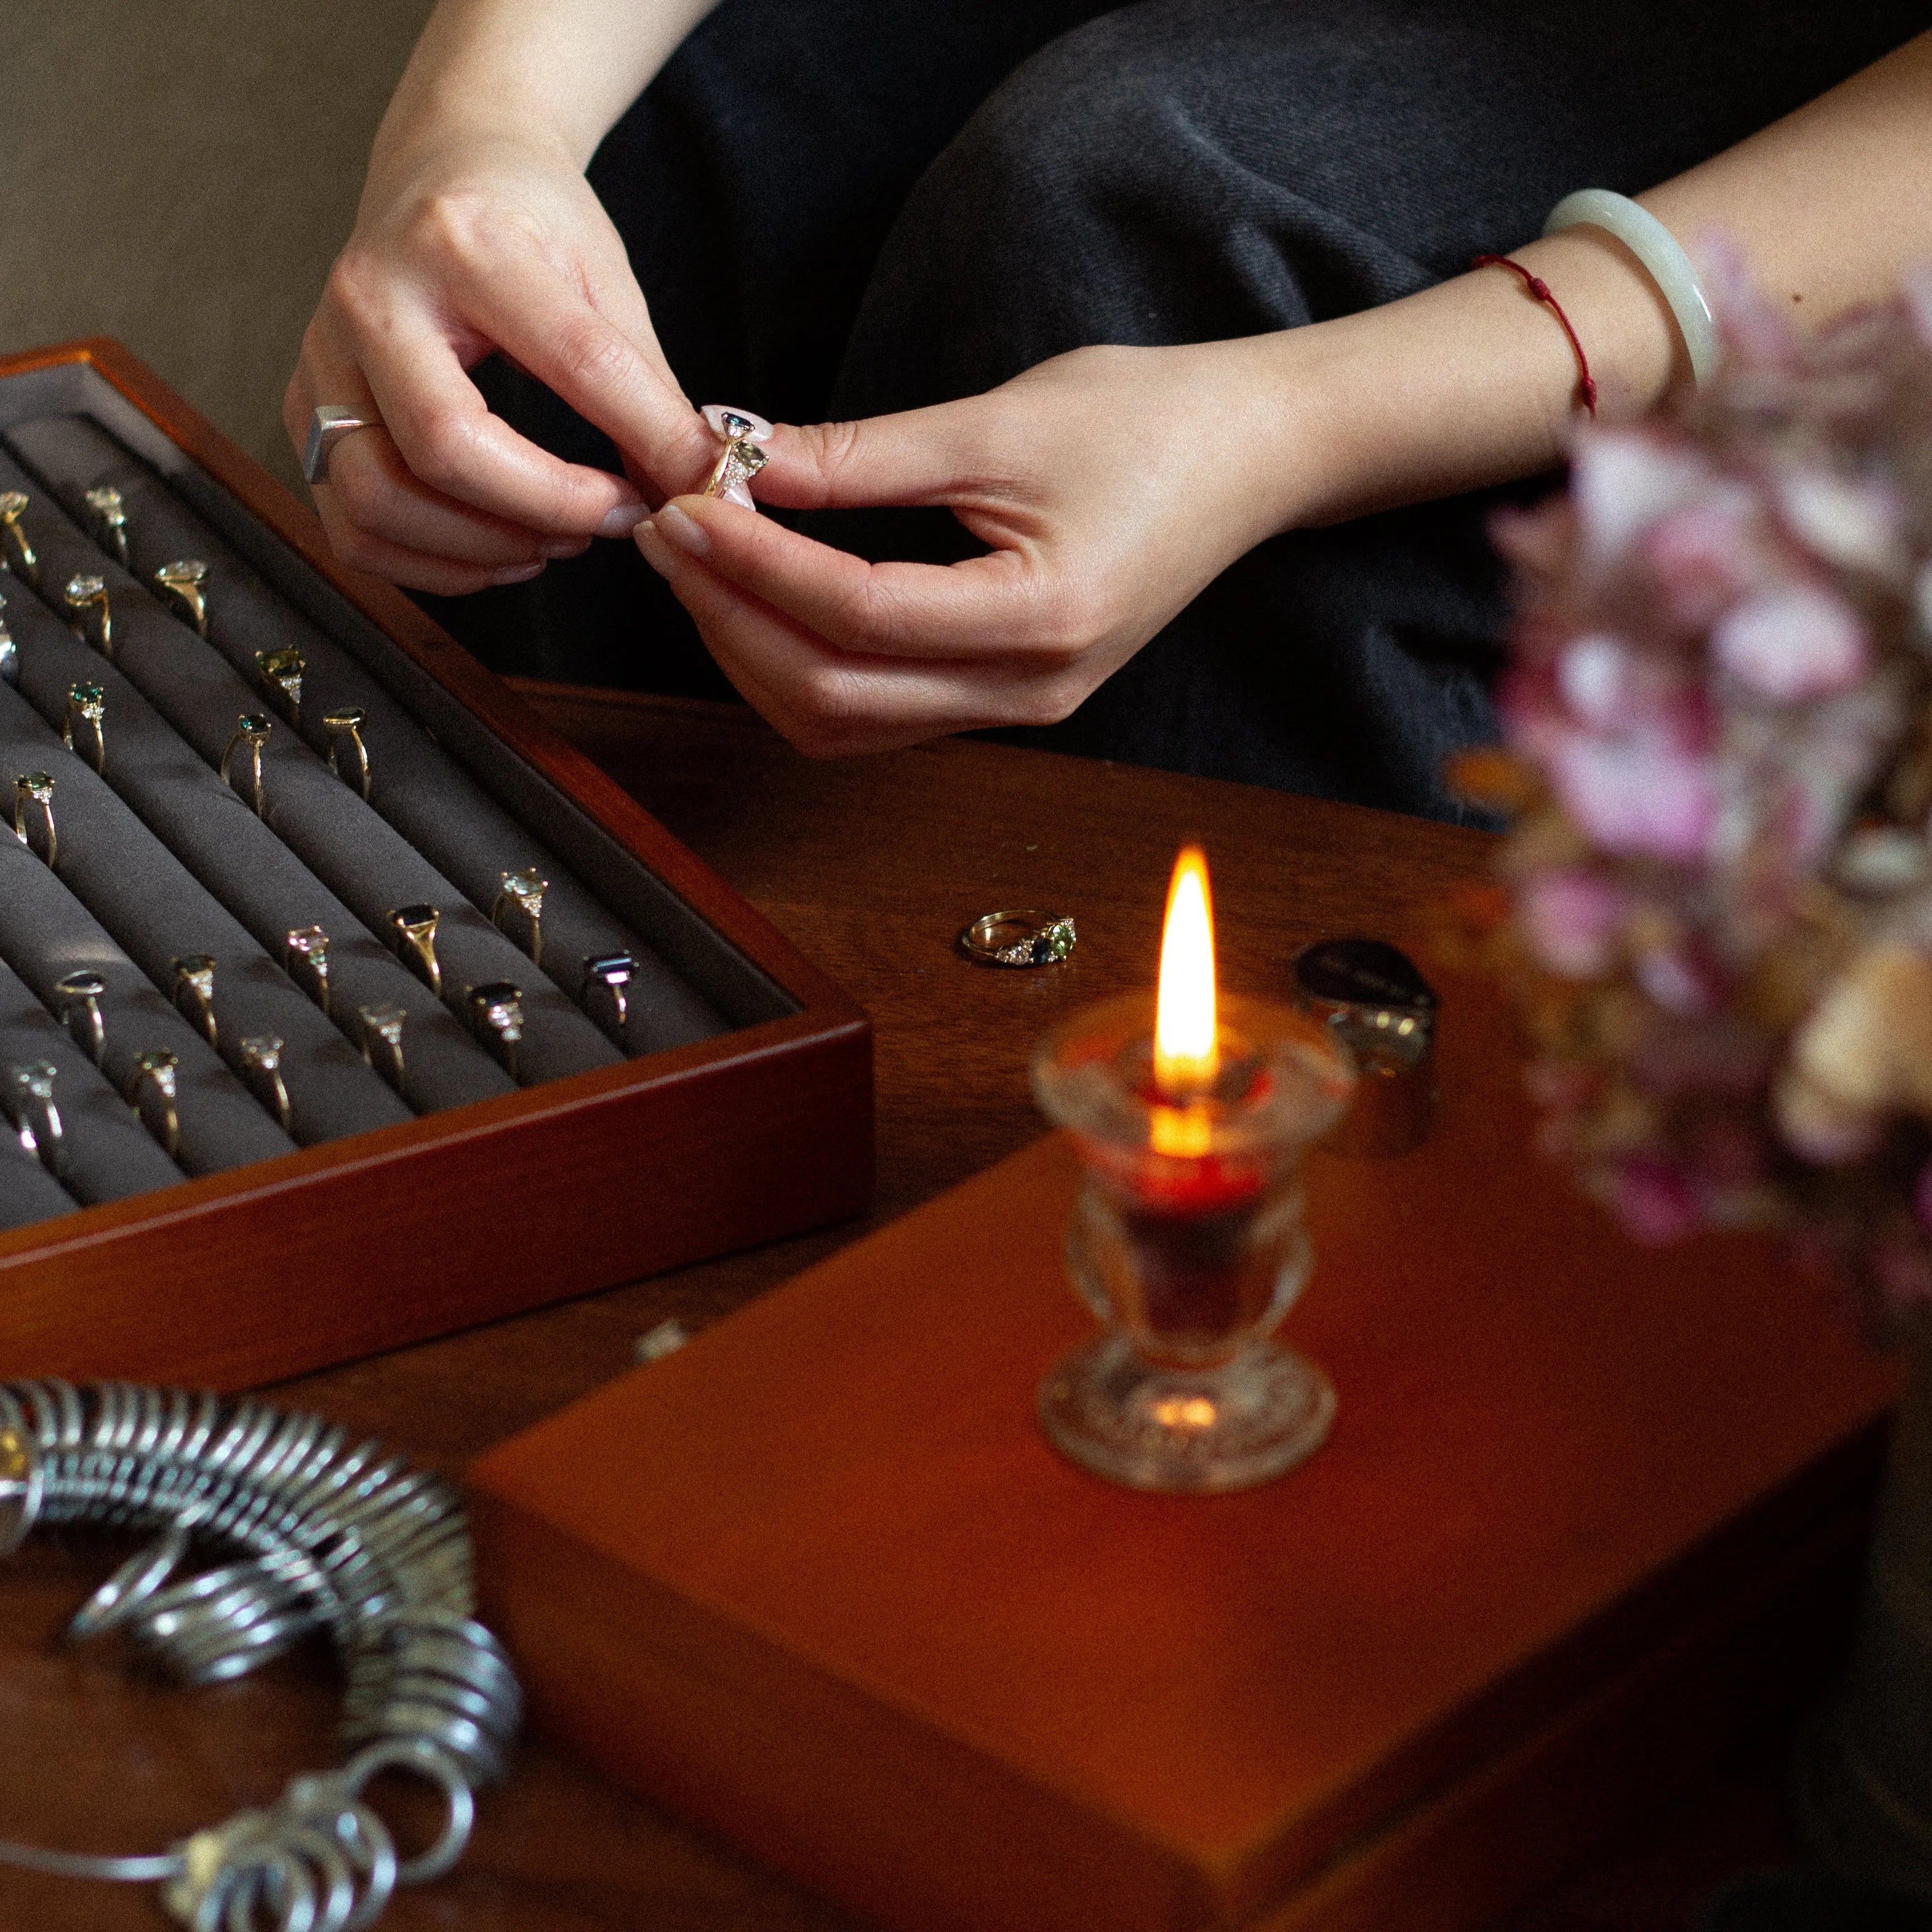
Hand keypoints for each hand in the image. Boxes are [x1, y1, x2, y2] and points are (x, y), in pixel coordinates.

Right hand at [285, 133, 716, 594]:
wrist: (441, 163)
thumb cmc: (531, 224)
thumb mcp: (606, 283)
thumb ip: (650, 394)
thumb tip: (700, 494)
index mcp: (464, 244)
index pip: (569, 365)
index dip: (638, 446)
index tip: (673, 494)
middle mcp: (371, 297)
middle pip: (443, 447)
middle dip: (540, 513)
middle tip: (602, 526)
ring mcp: (323, 357)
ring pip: (378, 499)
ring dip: (478, 550)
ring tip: (549, 544)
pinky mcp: (303, 409)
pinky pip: (351, 525)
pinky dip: (428, 565)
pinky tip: (493, 552)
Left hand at [632, 340, 1310, 754]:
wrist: (1252, 459)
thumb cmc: (1151, 421)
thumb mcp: (999, 420)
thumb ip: (863, 455)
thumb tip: (739, 461)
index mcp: (1041, 621)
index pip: (858, 615)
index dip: (754, 562)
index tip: (685, 500)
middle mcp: (1027, 690)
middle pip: (832, 697)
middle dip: (731, 618)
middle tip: (669, 530)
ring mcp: (1016, 708)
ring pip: (842, 722)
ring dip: (755, 651)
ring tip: (703, 560)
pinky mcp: (1004, 698)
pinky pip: (875, 712)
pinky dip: (803, 662)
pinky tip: (765, 593)